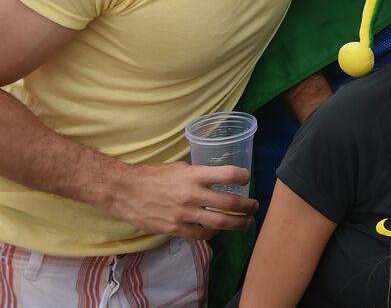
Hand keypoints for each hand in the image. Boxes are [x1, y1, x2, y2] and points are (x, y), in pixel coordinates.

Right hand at [105, 162, 256, 239]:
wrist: (124, 192)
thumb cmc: (151, 176)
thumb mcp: (179, 167)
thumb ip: (197, 174)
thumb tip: (214, 179)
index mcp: (194, 175)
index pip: (228, 174)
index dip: (242, 176)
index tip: (247, 179)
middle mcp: (192, 194)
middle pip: (229, 202)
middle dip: (247, 206)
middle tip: (255, 206)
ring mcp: (184, 213)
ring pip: (220, 222)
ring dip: (237, 223)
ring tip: (245, 222)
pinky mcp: (174, 228)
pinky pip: (200, 234)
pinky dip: (212, 233)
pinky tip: (216, 231)